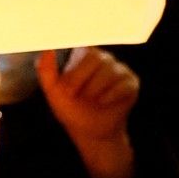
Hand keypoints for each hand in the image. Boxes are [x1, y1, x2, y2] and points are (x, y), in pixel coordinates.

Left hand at [38, 48, 139, 177]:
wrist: (89, 131)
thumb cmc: (71, 108)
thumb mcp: (53, 91)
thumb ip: (46, 71)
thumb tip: (47, 50)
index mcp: (82, 56)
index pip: (81, 46)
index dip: (73, 62)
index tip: (67, 82)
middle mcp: (103, 59)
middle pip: (95, 56)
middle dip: (80, 78)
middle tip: (74, 94)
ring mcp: (119, 70)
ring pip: (109, 70)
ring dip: (94, 89)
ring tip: (90, 100)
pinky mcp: (131, 83)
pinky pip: (123, 84)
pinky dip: (110, 96)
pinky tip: (103, 103)